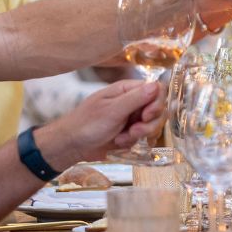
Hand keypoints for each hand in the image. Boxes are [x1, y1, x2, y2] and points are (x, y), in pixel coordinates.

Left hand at [42, 79, 164, 161]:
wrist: (72, 146)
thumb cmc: (87, 124)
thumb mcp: (112, 111)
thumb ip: (135, 98)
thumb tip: (157, 85)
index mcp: (127, 90)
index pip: (156, 90)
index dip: (156, 103)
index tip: (147, 115)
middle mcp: (132, 101)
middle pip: (158, 109)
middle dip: (149, 123)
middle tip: (134, 130)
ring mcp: (132, 117)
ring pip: (153, 124)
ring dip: (141, 134)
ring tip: (122, 138)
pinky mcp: (131, 132)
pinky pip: (144, 136)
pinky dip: (133, 141)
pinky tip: (119, 142)